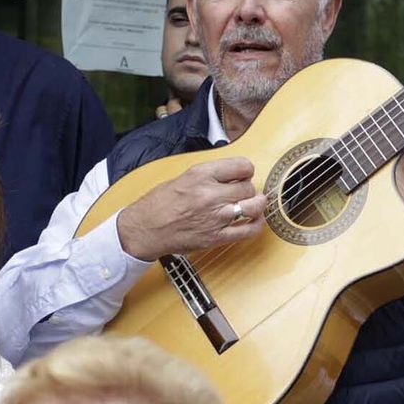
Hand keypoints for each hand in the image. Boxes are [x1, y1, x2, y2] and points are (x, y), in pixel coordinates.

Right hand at [116, 157, 268, 260]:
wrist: (145, 229)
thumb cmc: (158, 204)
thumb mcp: (182, 176)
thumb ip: (208, 175)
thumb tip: (232, 175)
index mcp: (200, 175)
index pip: (241, 166)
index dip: (246, 169)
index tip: (244, 173)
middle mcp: (210, 194)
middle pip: (248, 186)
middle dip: (249, 188)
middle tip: (243, 191)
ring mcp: (215, 217)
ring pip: (253, 206)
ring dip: (258, 204)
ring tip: (255, 203)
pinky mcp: (216, 237)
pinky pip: (248, 231)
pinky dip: (257, 225)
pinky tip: (255, 221)